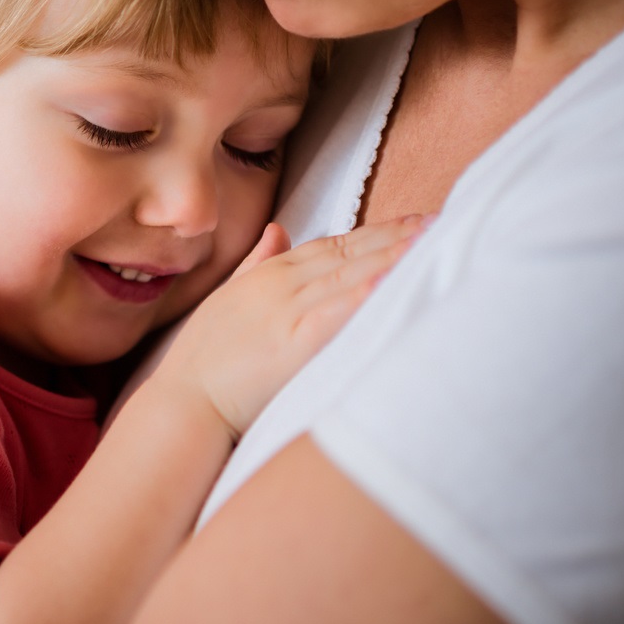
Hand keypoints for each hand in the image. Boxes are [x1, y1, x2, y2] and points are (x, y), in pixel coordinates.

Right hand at [151, 215, 430, 439]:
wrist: (183, 402)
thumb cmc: (205, 360)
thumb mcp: (228, 298)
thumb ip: (256, 262)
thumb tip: (279, 230)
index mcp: (268, 274)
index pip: (332, 243)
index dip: (375, 231)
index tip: (412, 222)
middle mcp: (280, 284)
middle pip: (349, 251)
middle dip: (395, 235)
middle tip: (440, 221)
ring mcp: (286, 310)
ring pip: (349, 274)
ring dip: (392, 256)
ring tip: (431, 241)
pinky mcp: (293, 342)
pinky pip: (336, 311)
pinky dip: (363, 293)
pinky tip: (390, 279)